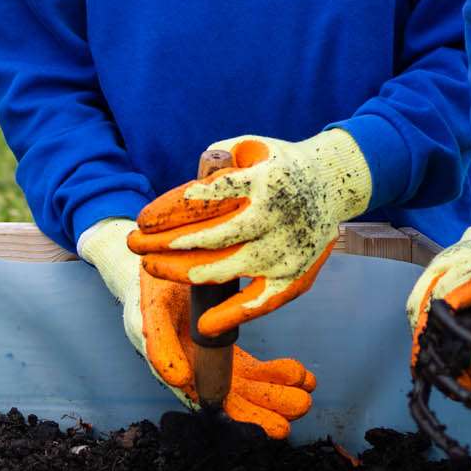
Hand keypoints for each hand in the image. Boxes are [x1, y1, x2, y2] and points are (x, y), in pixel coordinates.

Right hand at [80, 218, 318, 439]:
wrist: (150, 262)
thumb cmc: (146, 288)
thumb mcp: (148, 312)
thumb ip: (159, 346)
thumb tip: (178, 380)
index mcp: (176, 370)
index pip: (214, 402)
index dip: (245, 416)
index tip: (275, 426)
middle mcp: (197, 370)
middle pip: (237, 398)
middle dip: (270, 406)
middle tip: (301, 407)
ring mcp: (213, 358)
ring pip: (250, 384)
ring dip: (279, 390)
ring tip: (307, 389)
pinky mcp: (226, 343)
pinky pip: (254, 366)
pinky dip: (278, 371)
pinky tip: (302, 374)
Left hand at [127, 131, 371, 335]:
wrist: (335, 181)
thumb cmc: (282, 164)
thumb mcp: (251, 146)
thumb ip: (217, 159)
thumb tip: (185, 191)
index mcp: (265, 181)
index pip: (209, 198)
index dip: (172, 210)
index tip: (143, 220)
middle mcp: (277, 217)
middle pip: (212, 237)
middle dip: (167, 244)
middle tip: (135, 244)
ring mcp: (287, 250)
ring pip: (227, 269)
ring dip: (184, 272)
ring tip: (151, 267)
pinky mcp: (297, 275)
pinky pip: (262, 302)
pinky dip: (233, 314)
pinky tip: (205, 324)